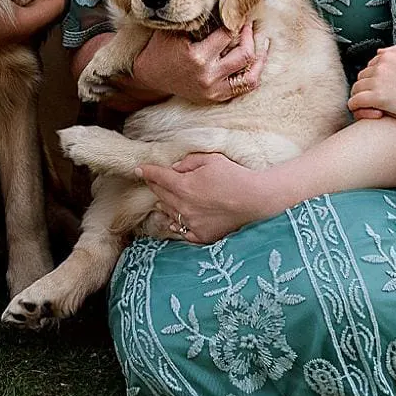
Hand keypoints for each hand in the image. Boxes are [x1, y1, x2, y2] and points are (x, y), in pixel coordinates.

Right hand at [128, 23, 269, 104]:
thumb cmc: (161, 48)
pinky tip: (257, 61)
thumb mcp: (172, 30)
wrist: (150, 77)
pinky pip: (244, 88)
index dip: (237, 22)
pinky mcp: (215, 97)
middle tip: (249, 25)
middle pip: (245, 54)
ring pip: (251, 75)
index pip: (228, 34)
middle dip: (250, 36)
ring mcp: (213, 90)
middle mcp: (208, 76)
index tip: (240, 13)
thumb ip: (193, 18)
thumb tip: (216, 2)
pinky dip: (254, 74)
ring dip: (260, 57)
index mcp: (198, 57)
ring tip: (263, 43)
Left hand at [138, 152, 276, 244]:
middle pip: (161, 195)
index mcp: (184, 186)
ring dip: (163, 203)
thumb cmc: (235, 176)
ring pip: (170, 212)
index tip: (139, 169)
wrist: (256, 200)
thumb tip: (175, 168)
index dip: (148, 171)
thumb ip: (189, 162)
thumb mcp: (211, 160)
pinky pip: (182, 231)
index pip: (158, 177)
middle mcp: (184, 206)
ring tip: (160, 199)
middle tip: (150, 180)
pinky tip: (174, 219)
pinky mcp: (202, 235)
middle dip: (154, 185)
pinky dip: (176, 223)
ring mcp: (192, 223)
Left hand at [347, 46, 395, 124]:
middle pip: (362, 75)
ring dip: (360, 96)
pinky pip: (356, 101)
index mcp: (390, 55)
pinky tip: (364, 111)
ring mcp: (378, 81)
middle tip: (373, 96)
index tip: (379, 85)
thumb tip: (380, 52)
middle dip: (366, 86)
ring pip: (356, 88)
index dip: (374, 76)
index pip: (371, 64)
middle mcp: (382, 66)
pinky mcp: (378, 97)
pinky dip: (356, 107)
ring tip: (368, 105)